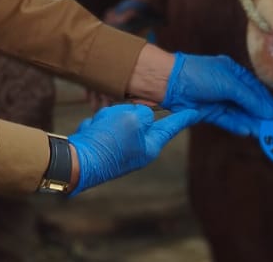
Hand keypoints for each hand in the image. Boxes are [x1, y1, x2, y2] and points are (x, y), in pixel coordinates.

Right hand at [67, 103, 198, 193]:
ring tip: (100, 127)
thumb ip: (143, 113)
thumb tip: (138, 114)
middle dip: (127, 113)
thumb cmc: (108, 140)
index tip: (196, 111)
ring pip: (119, 120)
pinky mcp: (104, 148)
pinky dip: (97, 126)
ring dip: (108, 118)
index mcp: (150, 146)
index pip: (171, 127)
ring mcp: (120, 150)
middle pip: (140, 120)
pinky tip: (91, 133)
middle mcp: (138, 151)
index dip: (183, 117)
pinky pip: (102, 126)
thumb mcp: (132, 119)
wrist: (76, 161)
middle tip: (116, 117)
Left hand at [161, 53, 272, 136]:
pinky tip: (247, 132)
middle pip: (248, 102)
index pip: (255, 88)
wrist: (169, 82)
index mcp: (234, 72)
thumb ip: (249, 99)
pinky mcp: (209, 112)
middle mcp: (227, 85)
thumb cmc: (199, 75)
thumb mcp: (228, 83)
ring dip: (251, 123)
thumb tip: (270, 112)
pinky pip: (227, 120)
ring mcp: (218, 99)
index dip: (267, 101)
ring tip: (264, 134)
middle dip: (260, 115)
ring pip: (239, 113)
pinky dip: (237, 126)